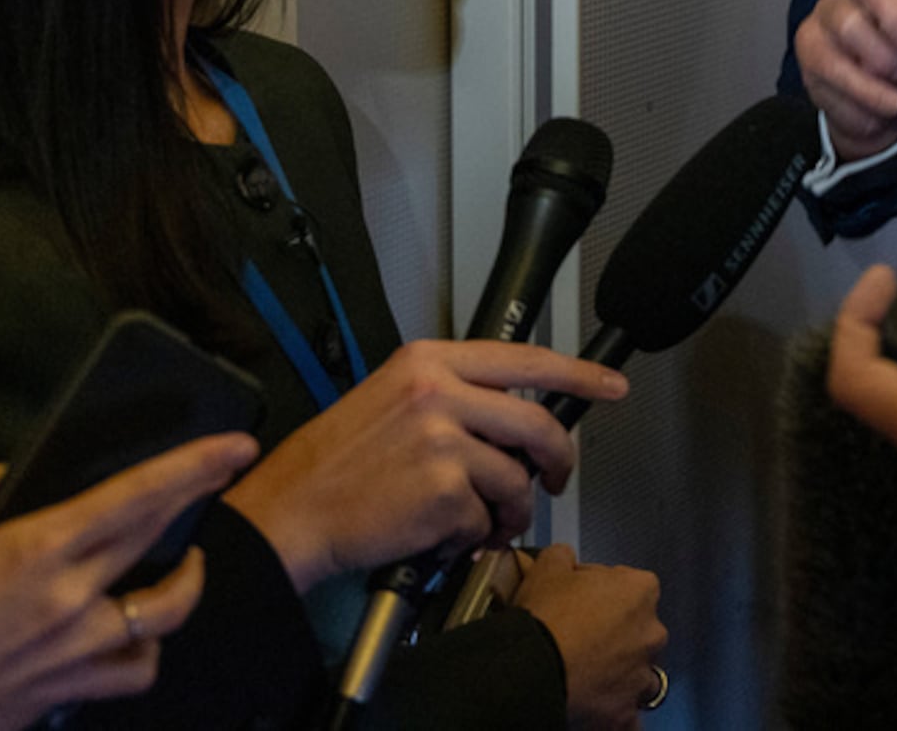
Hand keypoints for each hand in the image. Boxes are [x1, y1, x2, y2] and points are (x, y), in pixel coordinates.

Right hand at [0, 433, 256, 730]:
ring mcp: (67, 657)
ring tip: (179, 571)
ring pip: (162, 622)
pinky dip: (137, 655)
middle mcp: (66, 603)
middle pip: (160, 545)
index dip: (196, 466)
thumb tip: (1, 474)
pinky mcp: (55, 700)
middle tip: (222, 475)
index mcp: (34, 552)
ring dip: (180, 591)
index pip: (137, 497)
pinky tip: (129, 639)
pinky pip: (125, 676)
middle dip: (200, 502)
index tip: (236, 447)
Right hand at [222, 340, 628, 592]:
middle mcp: (439, 393)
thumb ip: (455, 397)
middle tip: (555, 479)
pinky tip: (436, 533)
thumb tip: (514, 419)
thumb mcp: (391, 400)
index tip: (610, 385)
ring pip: (515, 481)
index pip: (525, 359)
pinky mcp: (443, 493)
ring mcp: (443, 442)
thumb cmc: (334, 466)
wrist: (286, 514)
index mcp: (428, 362)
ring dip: (509, 512)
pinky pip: (484, 521)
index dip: (578, 373)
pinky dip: (469, 537)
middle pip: (537, 424)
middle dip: (558, 460)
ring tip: (480, 522)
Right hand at [516, 545, 666, 730]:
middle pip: (635, 629)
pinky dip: (617, 715)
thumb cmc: (544, 616)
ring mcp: (641, 674)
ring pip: (638, 673)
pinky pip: (628, 718)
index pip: (627, 584)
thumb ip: (563, 556)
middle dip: (614, 632)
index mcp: (640, 591)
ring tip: (588, 675)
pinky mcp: (625, 711)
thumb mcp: (548, 567)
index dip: (599, 590)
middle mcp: (651, 632)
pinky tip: (600, 711)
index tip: (577, 598)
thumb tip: (565, 559)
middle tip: (578, 636)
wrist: (531, 669)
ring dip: (620, 673)